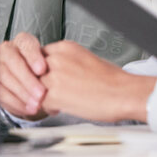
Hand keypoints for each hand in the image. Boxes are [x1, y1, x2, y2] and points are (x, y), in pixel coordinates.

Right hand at [0, 33, 49, 118]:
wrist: (34, 84)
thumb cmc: (44, 72)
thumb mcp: (51, 65)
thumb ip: (52, 66)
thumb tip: (58, 74)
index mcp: (23, 42)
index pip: (25, 45)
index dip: (33, 57)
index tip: (42, 70)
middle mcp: (7, 51)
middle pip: (13, 61)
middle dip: (27, 79)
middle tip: (41, 93)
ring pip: (5, 78)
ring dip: (22, 94)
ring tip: (36, 105)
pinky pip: (1, 93)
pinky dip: (16, 103)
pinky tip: (28, 108)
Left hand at [38, 40, 153, 122]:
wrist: (123, 93)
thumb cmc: (111, 80)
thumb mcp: (85, 58)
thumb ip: (65, 61)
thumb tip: (55, 70)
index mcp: (65, 47)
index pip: (38, 56)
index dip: (41, 70)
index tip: (45, 77)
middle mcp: (57, 59)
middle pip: (33, 71)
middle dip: (38, 83)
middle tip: (46, 91)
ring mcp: (54, 76)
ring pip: (34, 88)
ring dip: (41, 96)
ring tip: (54, 101)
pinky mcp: (55, 95)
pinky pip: (40, 103)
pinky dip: (48, 108)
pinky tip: (59, 108)